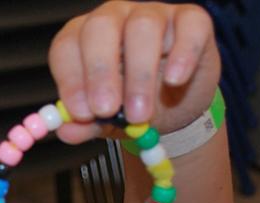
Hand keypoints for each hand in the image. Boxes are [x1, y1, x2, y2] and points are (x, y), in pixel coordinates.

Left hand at [47, 1, 220, 142]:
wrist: (177, 107)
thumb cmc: (132, 105)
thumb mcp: (106, 121)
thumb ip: (85, 125)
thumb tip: (67, 132)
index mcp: (83, 38)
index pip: (67, 46)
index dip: (70, 78)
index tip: (81, 112)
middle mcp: (114, 18)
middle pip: (101, 28)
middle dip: (100, 71)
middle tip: (106, 109)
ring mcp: (153, 14)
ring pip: (143, 27)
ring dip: (139, 74)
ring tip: (139, 114)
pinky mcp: (191, 19)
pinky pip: (189, 26)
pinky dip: (182, 54)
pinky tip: (174, 80)